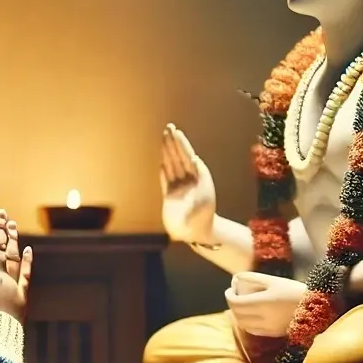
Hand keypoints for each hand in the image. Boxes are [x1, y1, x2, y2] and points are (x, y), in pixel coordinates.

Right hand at [160, 123, 216, 242]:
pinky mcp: (171, 196)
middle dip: (173, 143)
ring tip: (164, 139)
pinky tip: (162, 162)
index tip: (177, 133)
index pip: (188, 157)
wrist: (196, 234)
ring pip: (172, 165)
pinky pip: (166, 180)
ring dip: (167, 152)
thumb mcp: (199, 209)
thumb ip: (195, 194)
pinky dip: (164, 171)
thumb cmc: (201, 221)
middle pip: (179, 157)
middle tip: (169, 128)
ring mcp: (179, 188)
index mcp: (199, 179)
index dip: (182, 145)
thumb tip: (195, 169)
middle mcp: (189, 181)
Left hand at [225, 271, 305, 337]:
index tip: (229, 289)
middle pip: (237, 314)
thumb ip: (254, 278)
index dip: (229, 296)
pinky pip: (253, 330)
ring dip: (237, 315)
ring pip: (243, 324)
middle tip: (234, 295)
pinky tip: (250, 315)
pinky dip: (246, 323)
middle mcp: (264, 318)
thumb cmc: (295, 290)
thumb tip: (235, 277)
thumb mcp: (274, 281)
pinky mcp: (273, 334)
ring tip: (241, 305)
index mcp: (263, 302)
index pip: (236, 303)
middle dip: (232, 304)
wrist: (318, 308)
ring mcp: (268, 328)